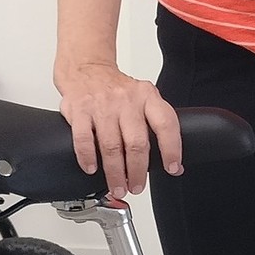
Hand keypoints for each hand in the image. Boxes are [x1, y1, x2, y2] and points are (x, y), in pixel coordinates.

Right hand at [54, 59, 183, 196]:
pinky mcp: (80, 109)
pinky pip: (84, 140)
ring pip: (111, 146)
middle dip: (138, 171)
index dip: (172, 149)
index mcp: (147, 97)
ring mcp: (102, 105)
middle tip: (137, 186)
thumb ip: (158, 126)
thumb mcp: (144, 99)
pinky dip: (88, 158)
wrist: (87, 68)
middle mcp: (126, 100)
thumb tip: (175, 164)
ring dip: (115, 173)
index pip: (166, 123)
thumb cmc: (118, 90)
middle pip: (137, 142)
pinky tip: (92, 169)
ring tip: (118, 186)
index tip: (173, 168)